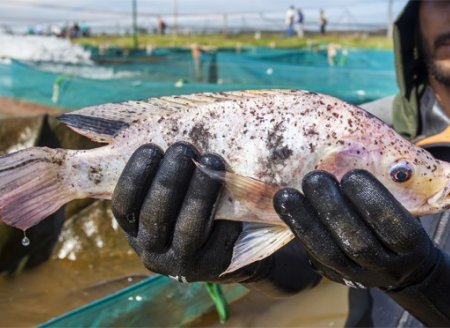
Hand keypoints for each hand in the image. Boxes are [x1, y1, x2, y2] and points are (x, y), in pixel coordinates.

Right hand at [112, 142, 269, 282]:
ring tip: (213, 161)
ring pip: (188, 228)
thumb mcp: (173, 189)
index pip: (124, 205)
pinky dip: (227, 211)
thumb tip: (167, 128)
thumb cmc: (193, 201)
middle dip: (170, 179)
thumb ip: (164, 169)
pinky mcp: (213, 267)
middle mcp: (153, 249)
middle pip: (155, 216)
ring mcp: (182, 262)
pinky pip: (220, 238)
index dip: (134, 176)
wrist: (229, 240)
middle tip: (185, 148)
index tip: (151, 147)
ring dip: (200, 192)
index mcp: (135, 228)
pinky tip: (236, 191)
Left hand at [273, 170, 439, 289]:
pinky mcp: (333, 276)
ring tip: (286, 195)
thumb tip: (352, 155)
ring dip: (305, 222)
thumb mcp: (403, 208)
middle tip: (314, 178)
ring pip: (329, 254)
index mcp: (411, 249)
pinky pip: (313, 256)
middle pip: (358, 244)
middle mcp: (385, 268)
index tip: (353, 175)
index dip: (374, 202)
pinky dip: (298, 231)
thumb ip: (385, 191)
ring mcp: (358, 277)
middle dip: (332, 209)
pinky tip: (286, 209)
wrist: (396, 265)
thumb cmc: (397, 222)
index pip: (397, 230)